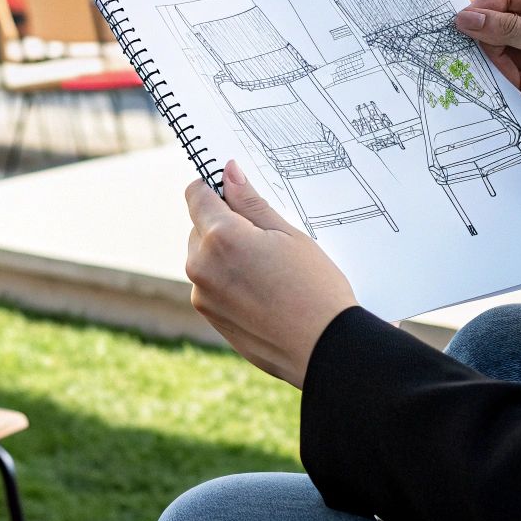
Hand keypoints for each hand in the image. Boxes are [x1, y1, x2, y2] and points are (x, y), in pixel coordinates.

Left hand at [184, 160, 358, 387]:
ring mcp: (202, 294)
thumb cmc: (314, 288)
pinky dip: (229, 280)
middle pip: (199, 226)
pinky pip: (210, 284)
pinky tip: (263, 292)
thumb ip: (250, 202)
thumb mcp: (287, 234)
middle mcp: (201, 265)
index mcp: (220, 237)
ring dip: (225, 254)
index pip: (196, 194)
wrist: (324, 348)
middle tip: (266, 240)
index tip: (234, 192)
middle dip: (224, 224)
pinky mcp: (209, 316)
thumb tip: (228, 172)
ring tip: (269, 271)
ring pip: (204, 257)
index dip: (215, 187)